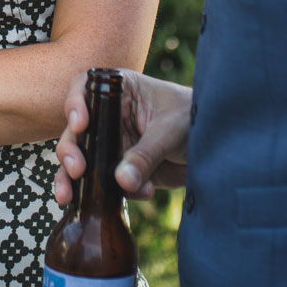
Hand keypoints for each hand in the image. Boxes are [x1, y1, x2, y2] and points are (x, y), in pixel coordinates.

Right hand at [52, 69, 190, 203]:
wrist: (215, 147)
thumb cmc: (193, 119)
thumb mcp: (171, 131)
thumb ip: (147, 154)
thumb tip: (121, 180)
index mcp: (120, 91)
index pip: (85, 89)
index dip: (75, 104)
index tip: (80, 124)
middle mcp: (109, 117)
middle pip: (76, 132)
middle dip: (70, 152)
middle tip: (77, 170)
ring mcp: (113, 146)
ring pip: (82, 163)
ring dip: (73, 181)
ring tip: (70, 197)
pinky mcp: (121, 171)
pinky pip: (106, 185)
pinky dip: (114, 195)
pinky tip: (143, 192)